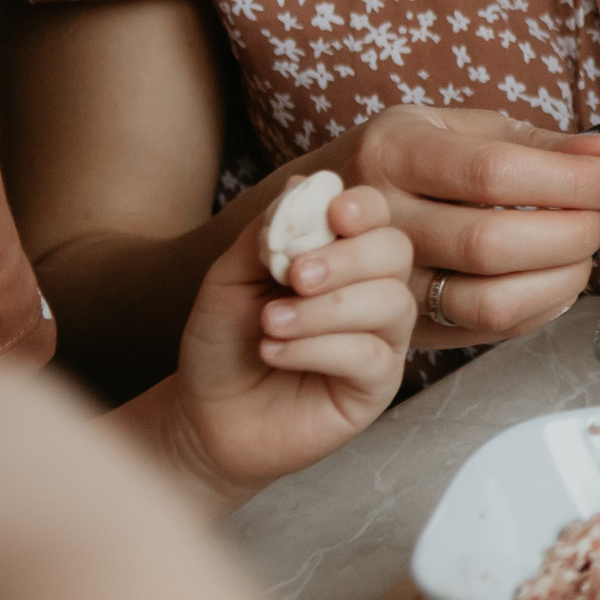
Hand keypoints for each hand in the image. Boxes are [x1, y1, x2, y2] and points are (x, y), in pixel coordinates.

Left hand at [160, 183, 415, 507]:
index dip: (365, 209)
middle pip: (395, 253)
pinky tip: (274, 351)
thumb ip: (269, 232)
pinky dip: (316, 348)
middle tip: (294, 276)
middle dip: (346, 258)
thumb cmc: (223, 342)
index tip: (333, 214)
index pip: (378, 217)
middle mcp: (374, 291)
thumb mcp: (232, 276)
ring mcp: (382, 340)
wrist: (204, 415)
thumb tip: (307, 184)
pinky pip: (370, 355)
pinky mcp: (376, 387)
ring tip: (270, 323)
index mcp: (345, 256)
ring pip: (390, 303)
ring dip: (325, 308)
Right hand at [312, 106, 599, 348]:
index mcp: (394, 151)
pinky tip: (555, 275)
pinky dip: (543, 305)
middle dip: (571, 232)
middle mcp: (378, 220)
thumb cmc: (404, 161)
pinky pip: (488, 330)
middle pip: (491, 243)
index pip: (493, 172)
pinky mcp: (405, 327)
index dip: (569, 179)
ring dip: (562, 278)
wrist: (314, 218)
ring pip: (489, 300)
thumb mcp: (458, 129)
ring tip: (580, 248)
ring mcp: (385, 283)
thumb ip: (539, 141)